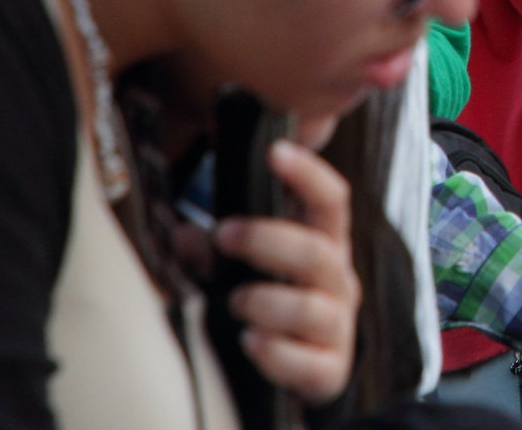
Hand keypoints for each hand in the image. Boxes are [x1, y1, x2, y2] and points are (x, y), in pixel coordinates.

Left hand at [214, 140, 359, 404]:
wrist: (305, 365)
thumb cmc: (274, 300)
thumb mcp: (245, 267)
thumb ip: (214, 251)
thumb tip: (182, 235)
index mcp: (326, 243)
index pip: (332, 200)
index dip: (309, 173)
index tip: (275, 151)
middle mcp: (338, 279)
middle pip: (318, 251)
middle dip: (267, 239)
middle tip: (224, 234)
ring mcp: (337, 325)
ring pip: (311, 308)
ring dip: (266, 301)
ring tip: (235, 302)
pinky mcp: (329, 369)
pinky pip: (308, 363)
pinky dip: (276, 352)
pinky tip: (250, 341)